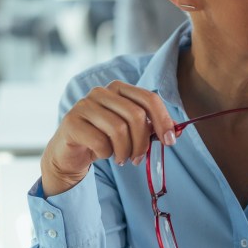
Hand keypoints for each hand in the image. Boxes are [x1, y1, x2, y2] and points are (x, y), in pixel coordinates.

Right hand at [41, 81, 175, 196]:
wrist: (70, 153)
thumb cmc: (103, 139)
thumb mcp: (129, 132)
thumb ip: (150, 128)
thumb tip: (176, 132)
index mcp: (118, 88)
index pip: (149, 98)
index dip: (163, 120)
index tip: (170, 141)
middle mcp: (100, 92)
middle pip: (136, 115)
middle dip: (142, 142)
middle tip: (139, 159)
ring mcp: (84, 105)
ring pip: (118, 129)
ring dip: (125, 151)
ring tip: (121, 159)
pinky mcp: (72, 122)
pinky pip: (100, 141)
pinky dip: (106, 153)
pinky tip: (103, 155)